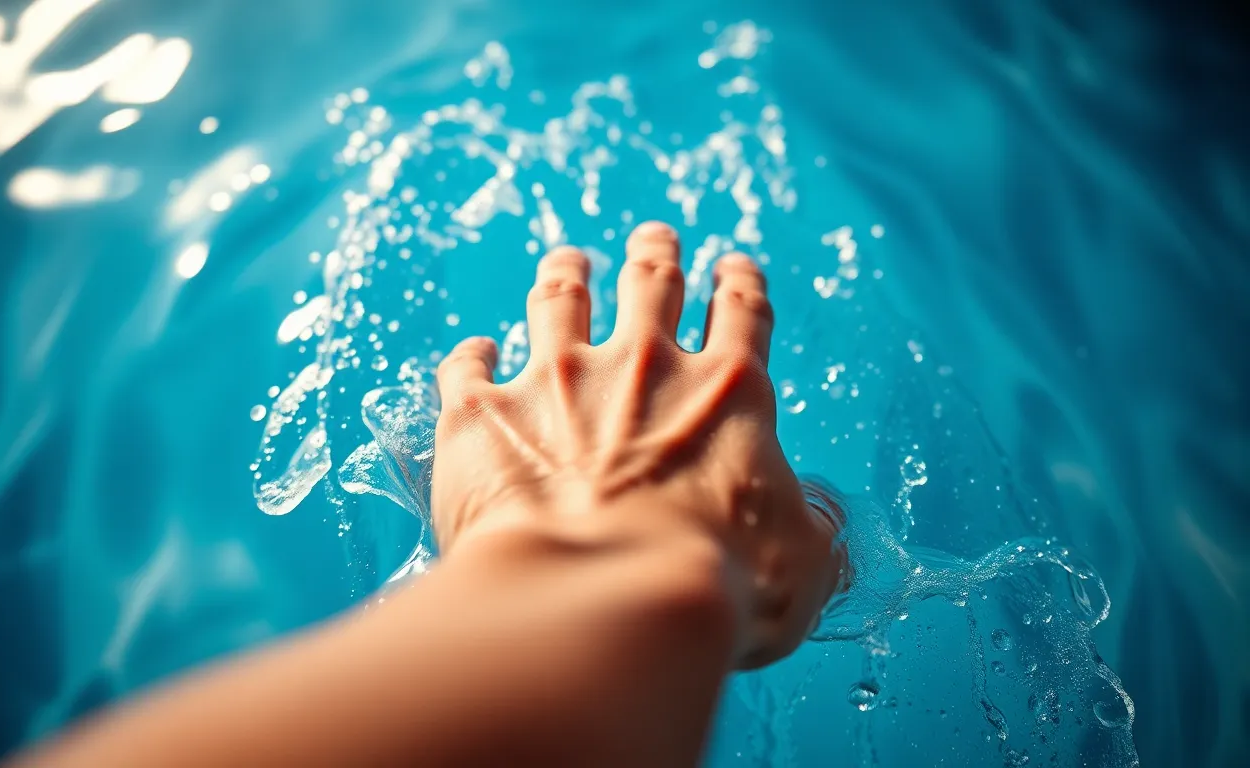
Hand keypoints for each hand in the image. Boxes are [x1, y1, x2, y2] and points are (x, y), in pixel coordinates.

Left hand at [431, 221, 842, 668]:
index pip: (742, 314)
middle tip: (655, 235)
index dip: (739, 285)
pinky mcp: (482, 413)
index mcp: (726, 392)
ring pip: (559, 297)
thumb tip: (817, 514)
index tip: (734, 267)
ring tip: (568, 259)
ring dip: (566, 273)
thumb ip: (811, 527)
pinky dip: (471, 355)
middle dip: (656, 253)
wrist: (607, 598)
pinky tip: (475, 352)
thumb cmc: (716, 585)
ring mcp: (556, 380)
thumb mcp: (802, 562)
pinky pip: (466, 367)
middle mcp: (642, 367)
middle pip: (651, 281)